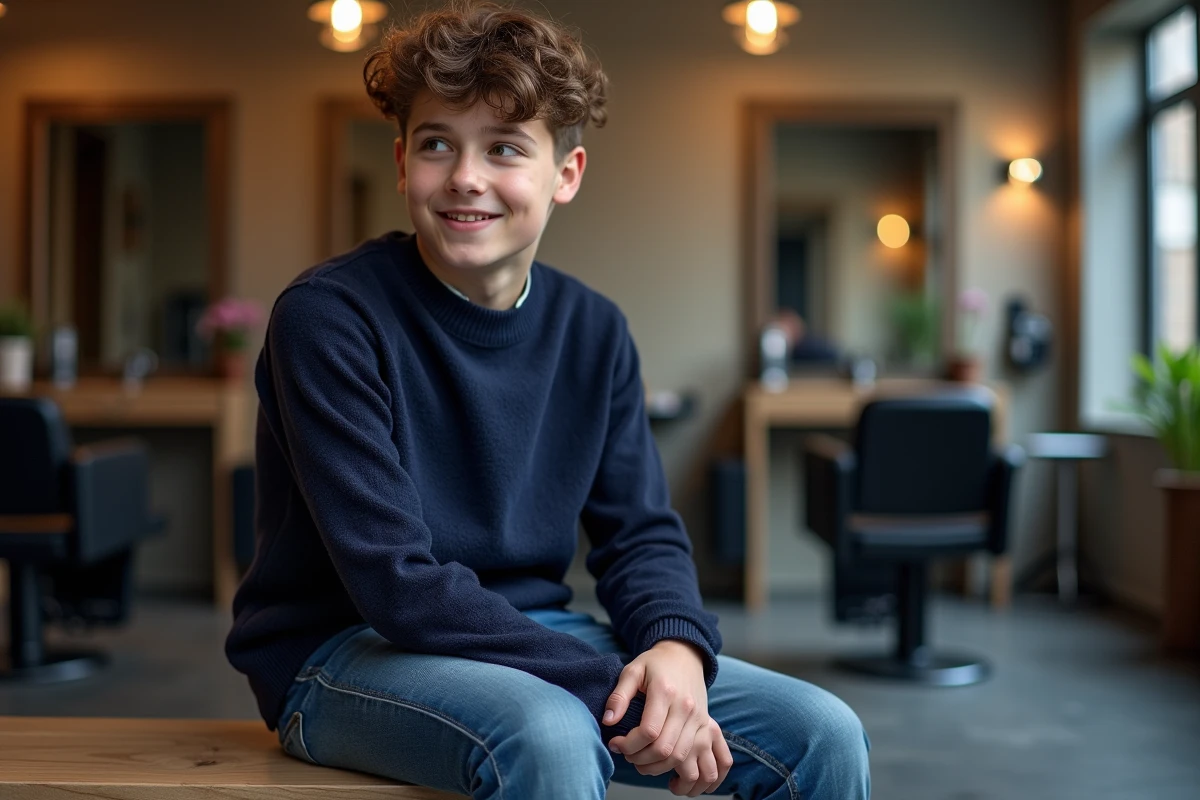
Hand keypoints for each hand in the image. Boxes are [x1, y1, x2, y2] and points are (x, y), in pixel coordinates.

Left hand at [604, 640, 733, 796]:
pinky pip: (699, 756)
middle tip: (627, 755)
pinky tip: (666, 770)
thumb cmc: (655, 663)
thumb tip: (608, 721)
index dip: (628, 744)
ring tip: (641, 763)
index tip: (616, 743)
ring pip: (680, 757)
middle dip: (640, 759)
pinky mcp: (706, 726)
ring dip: (658, 768)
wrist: (685, 655)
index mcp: (665, 692)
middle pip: (665, 749)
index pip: (648, 731)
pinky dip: (682, 770)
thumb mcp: (632, 670)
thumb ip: (619, 696)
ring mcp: (699, 718)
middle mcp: (685, 707)